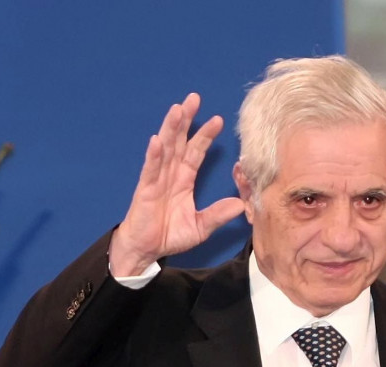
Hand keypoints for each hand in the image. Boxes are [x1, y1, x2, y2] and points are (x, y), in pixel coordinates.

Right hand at [108, 93, 245, 275]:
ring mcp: (156, 179)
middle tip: (194, 98)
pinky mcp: (145, 190)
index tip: (218, 120)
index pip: (196, 153)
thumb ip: (217, 214)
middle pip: (179, 142)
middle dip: (186, 120)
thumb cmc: (170, 236)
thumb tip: (240, 205)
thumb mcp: (200, 226)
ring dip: (171, 129)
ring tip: (177, 109)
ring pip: (165, 149)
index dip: (205, 136)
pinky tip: (158, 140)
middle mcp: (170, 174)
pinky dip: (154, 155)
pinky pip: (150, 169)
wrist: (147, 250)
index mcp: (183, 180)